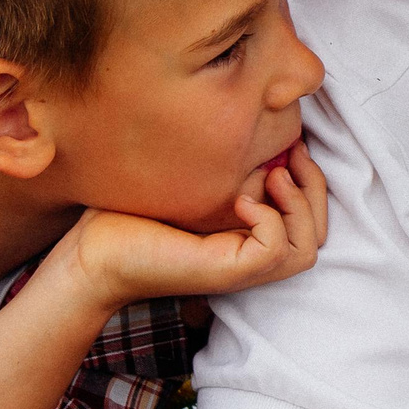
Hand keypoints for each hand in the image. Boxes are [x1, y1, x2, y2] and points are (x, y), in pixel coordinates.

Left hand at [57, 143, 325, 310]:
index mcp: (246, 236)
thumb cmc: (130, 212)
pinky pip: (277, 250)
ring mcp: (240, 268)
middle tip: (292, 155)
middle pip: (318, 235)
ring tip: (273, 176)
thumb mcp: (191, 177)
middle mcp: (250, 257)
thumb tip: (260, 136)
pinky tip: (241, 199)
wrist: (90, 251)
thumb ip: (229, 165)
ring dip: (301, 207)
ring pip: (308, 248)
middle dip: (315, 189)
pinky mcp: (227, 272)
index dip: (312, 181)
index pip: (309, 219)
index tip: (293, 146)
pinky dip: (272, 221)